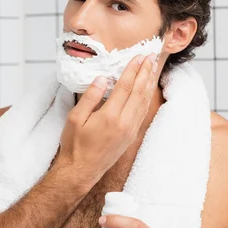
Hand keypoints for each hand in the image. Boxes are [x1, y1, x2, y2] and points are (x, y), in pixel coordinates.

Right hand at [56, 52, 159, 189]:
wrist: (81, 171)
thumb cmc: (74, 145)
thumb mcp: (75, 118)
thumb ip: (90, 97)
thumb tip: (102, 79)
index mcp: (110, 116)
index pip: (125, 87)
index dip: (132, 70)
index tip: (138, 56)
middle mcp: (124, 123)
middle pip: (139, 92)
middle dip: (145, 72)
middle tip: (151, 56)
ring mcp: (130, 130)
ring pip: (144, 102)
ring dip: (149, 83)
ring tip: (153, 68)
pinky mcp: (131, 136)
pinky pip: (142, 112)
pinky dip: (146, 97)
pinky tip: (147, 90)